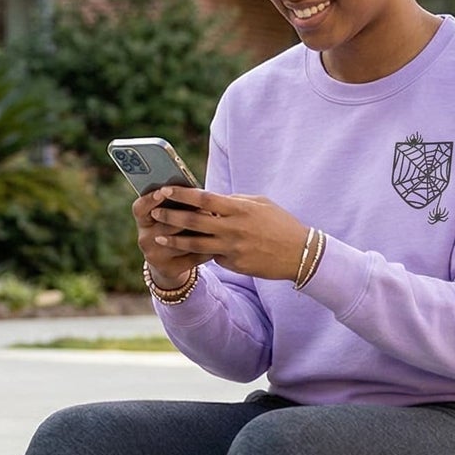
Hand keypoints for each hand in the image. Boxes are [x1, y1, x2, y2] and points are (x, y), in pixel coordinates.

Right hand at [131, 188, 211, 290]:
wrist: (170, 262)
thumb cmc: (173, 229)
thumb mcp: (167, 217)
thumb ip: (175, 205)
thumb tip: (194, 192)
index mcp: (143, 221)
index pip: (140, 208)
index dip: (149, 200)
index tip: (162, 191)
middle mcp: (144, 239)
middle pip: (166, 225)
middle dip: (187, 215)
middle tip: (205, 207)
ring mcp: (155, 256)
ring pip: (181, 242)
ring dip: (200, 232)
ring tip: (215, 223)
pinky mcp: (170, 269)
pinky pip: (193, 257)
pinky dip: (207, 249)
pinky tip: (218, 243)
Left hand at [144, 186, 310, 283]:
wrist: (299, 254)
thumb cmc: (280, 224)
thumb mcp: (260, 204)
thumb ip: (235, 201)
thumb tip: (212, 199)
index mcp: (239, 208)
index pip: (204, 198)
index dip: (182, 194)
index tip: (165, 190)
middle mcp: (233, 228)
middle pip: (194, 221)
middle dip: (171, 217)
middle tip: (155, 213)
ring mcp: (233, 248)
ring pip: (196, 244)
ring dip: (175, 241)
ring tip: (159, 238)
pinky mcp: (234, 264)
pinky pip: (212, 257)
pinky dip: (198, 254)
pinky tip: (183, 253)